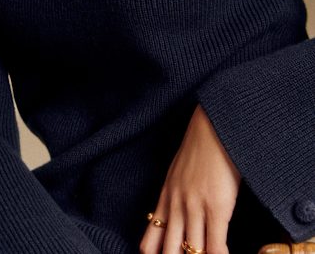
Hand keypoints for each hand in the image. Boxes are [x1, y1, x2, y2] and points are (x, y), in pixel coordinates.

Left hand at [139, 104, 240, 253]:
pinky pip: (215, 246)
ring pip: (191, 253)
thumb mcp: (179, 170)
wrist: (214, 125)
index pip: (149, 242)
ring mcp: (194, 208)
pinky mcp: (216, 207)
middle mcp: (176, 206)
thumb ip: (177, 192)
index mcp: (166, 198)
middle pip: (168, 252)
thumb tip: (180, 212)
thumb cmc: (202, 146)